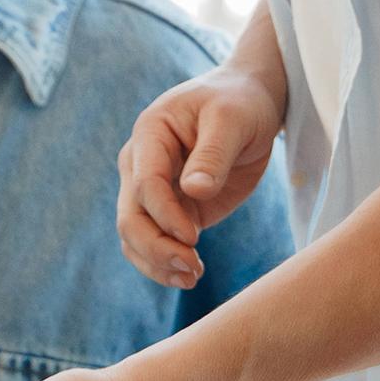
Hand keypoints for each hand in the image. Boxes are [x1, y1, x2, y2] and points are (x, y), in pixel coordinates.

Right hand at [117, 64, 282, 287]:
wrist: (249, 103)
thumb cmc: (239, 102)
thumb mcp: (232, 119)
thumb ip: (212, 154)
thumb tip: (193, 191)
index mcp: (150, 134)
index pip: (145, 183)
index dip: (165, 214)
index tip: (194, 236)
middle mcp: (141, 164)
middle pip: (130, 217)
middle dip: (156, 248)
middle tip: (192, 268)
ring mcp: (154, 189)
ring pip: (135, 237)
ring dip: (157, 263)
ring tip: (193, 277)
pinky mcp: (172, 209)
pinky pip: (155, 243)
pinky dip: (164, 265)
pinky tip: (189, 276)